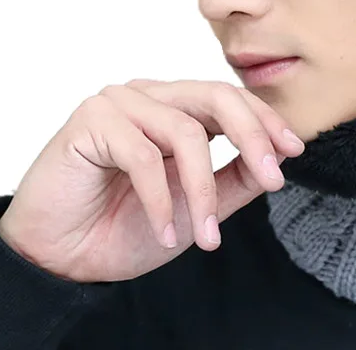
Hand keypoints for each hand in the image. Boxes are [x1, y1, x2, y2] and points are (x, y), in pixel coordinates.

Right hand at [0, 78, 305, 282]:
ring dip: (201, 190)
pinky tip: (166, 232)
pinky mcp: (91, 119)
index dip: (265, 120)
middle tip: (274, 178)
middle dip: (252, 136)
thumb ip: (235, 178)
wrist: (62, 260)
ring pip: (184, 131)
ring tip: (207, 237)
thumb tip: (278, 156)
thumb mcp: (196, 205)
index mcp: (176, 106)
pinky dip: (161, 199)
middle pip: (216, 96)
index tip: (294, 150)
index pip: (230, 98)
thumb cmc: (124, 226)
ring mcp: (120, 102)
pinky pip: (143, 156)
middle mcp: (151, 95)